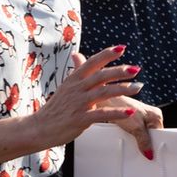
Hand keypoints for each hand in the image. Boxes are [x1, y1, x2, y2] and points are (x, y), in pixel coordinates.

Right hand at [32, 46, 149, 150]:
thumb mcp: (66, 87)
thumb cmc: (55, 109)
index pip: (92, 62)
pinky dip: (117, 112)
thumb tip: (79, 56)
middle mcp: (76, 88)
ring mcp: (78, 103)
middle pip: (100, 75)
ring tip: (137, 87)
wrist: (39, 128)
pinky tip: (129, 112)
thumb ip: (78, 74)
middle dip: (119, 71)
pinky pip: (102, 114)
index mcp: (73, 79)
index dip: (107, 54)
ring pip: (103, 92)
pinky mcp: (80, 119)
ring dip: (123, 89)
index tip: (122, 48)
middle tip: (135, 69)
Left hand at [107, 95, 163, 158]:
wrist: (107, 101)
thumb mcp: (136, 128)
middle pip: (151, 135)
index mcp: (156, 115)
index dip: (155, 144)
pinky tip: (127, 139)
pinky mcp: (131, 120)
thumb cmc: (123, 107)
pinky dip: (131, 136)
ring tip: (133, 144)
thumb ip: (144, 141)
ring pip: (142, 134)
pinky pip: (134, 132)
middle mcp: (150, 116)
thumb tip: (149, 153)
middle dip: (145, 143)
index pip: (160, 134)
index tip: (152, 153)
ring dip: (137, 140)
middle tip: (142, 151)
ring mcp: (140, 117)